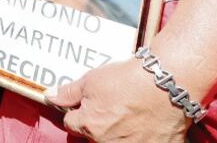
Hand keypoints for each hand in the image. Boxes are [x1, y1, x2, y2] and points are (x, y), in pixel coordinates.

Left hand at [45, 58, 188, 141]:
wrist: (167, 84)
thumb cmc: (128, 80)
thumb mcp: (92, 80)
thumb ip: (69, 93)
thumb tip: (50, 96)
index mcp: (89, 126)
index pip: (71, 123)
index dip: (78, 110)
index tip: (88, 103)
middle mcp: (106, 142)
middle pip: (94, 136)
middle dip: (99, 123)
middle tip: (114, 106)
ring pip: (116, 141)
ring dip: (120, 132)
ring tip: (132, 112)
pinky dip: (143, 137)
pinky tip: (148, 123)